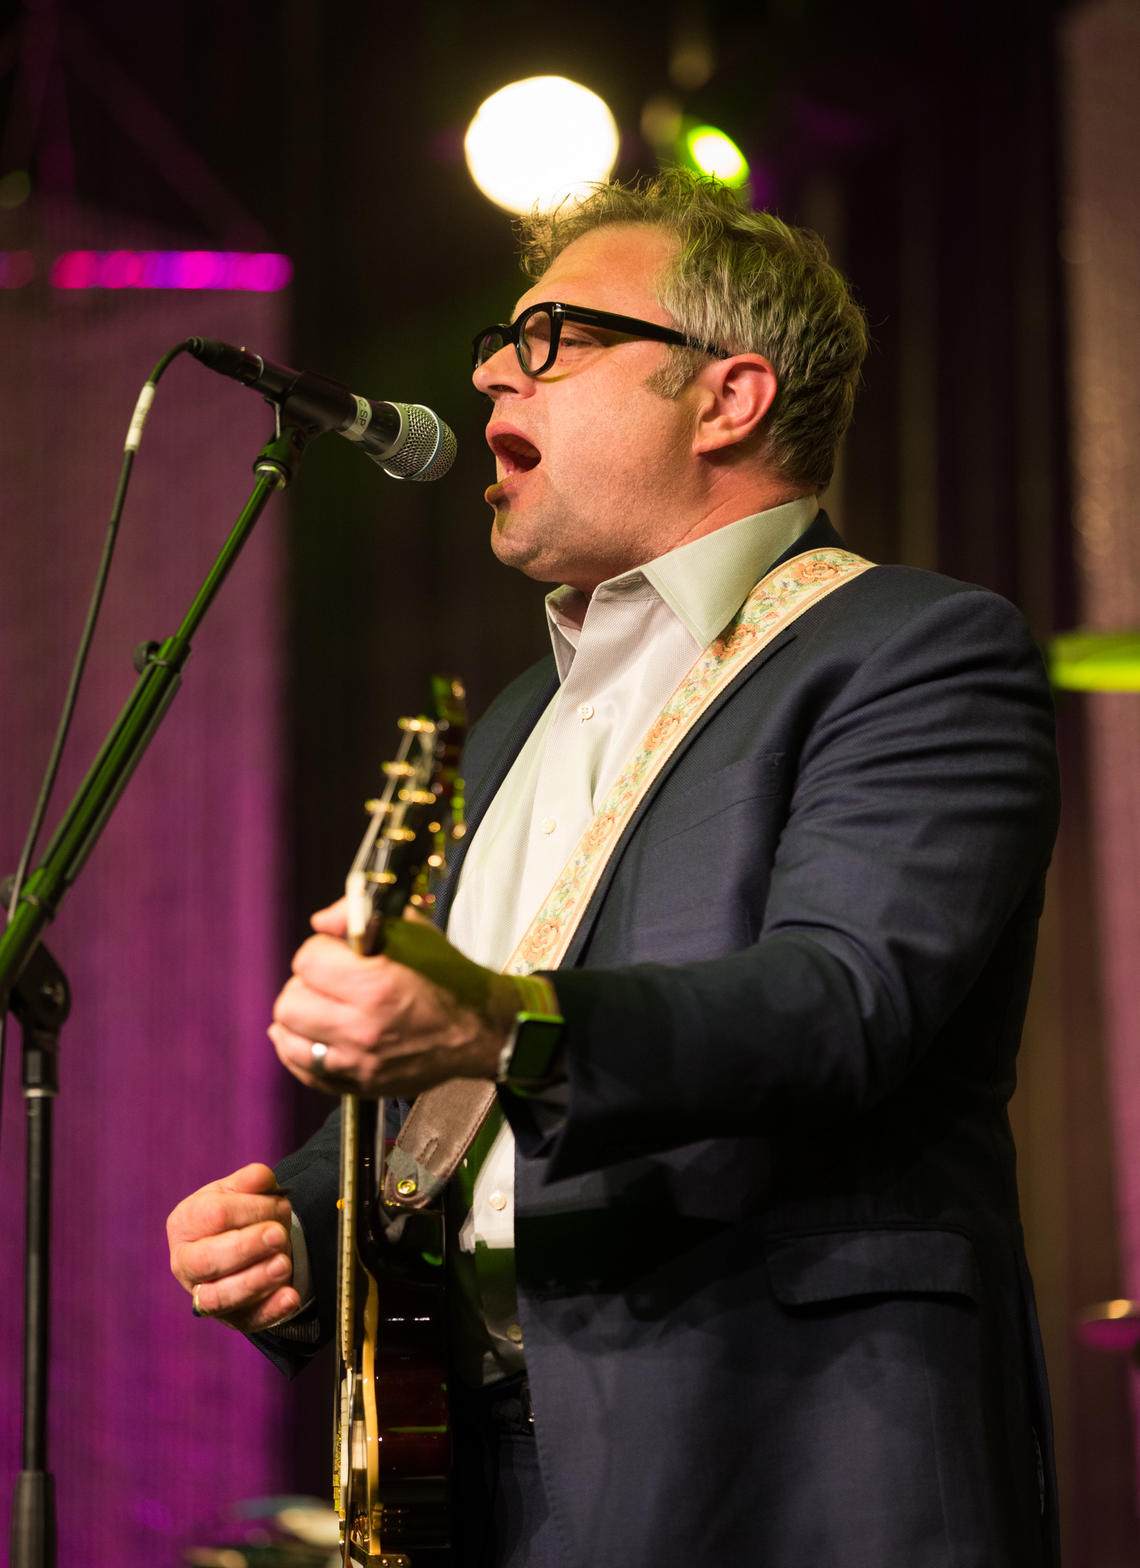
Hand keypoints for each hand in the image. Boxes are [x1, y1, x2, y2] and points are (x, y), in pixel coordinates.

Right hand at [167, 1162, 297, 1331]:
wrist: (246, 1242)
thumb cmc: (239, 1213)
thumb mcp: (241, 1190)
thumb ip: (251, 1180)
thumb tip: (261, 1177)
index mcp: (184, 1223)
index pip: (212, 1216)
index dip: (249, 1210)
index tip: (280, 1205)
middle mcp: (186, 1263)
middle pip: (206, 1261)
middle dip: (245, 1247)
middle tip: (278, 1235)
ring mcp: (205, 1294)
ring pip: (219, 1297)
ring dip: (255, 1281)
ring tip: (284, 1264)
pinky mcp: (232, 1317)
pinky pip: (248, 1320)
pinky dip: (271, 1310)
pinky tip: (290, 1296)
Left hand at [268, 899, 519, 1097]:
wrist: (479, 1030)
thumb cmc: (447, 976)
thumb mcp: (413, 931)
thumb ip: (360, 918)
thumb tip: (319, 922)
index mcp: (376, 986)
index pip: (307, 960)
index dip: (321, 949)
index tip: (338, 953)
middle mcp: (362, 1028)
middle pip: (290, 1001)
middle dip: (306, 983)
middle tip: (329, 980)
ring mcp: (358, 1063)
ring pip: (288, 1036)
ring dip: (300, 1017)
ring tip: (321, 1007)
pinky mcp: (358, 1085)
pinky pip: (303, 1070)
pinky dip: (299, 1050)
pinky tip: (313, 1034)